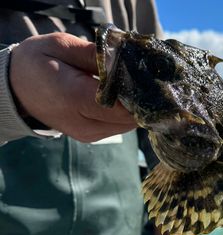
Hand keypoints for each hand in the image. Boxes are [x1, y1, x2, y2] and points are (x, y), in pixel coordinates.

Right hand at [9, 32, 136, 141]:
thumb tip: (124, 56)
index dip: (139, 90)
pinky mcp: (92, 137)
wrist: (15, 89)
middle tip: (137, 74)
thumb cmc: (38, 62)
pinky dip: (125, 111)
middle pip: (130, 117)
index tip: (143, 72)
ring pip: (129, 123)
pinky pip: (120, 125)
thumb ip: (94, 54)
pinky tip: (117, 94)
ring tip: (124, 82)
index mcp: (75, 98)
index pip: (123, 105)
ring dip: (133, 104)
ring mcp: (89, 134)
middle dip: (139, 96)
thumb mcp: (61, 46)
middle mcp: (84, 124)